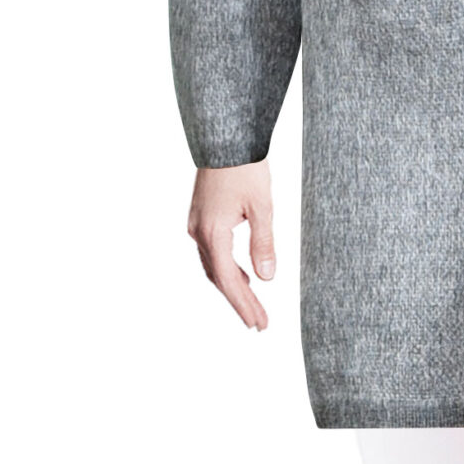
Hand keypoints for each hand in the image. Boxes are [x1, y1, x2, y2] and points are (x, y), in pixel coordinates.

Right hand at [188, 160, 276, 331]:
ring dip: (232, 287)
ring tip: (253, 304)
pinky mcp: (199, 218)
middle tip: (259, 323)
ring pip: (213, 267)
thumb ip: (263, 243)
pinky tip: (243, 274)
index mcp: (213, 233)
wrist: (224, 139)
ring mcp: (196, 225)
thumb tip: (267, 277)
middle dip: (240, 301)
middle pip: (219, 278)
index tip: (259, 324)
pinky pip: (211, 253)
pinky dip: (226, 268)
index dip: (245, 304)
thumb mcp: (262, 206)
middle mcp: (199, 233)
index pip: (229, 281)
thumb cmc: (245, 168)